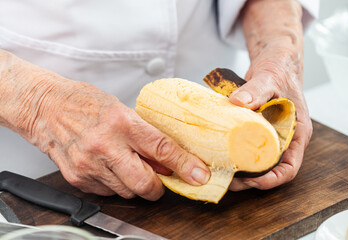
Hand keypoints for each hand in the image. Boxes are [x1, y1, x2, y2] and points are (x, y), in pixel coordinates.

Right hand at [0, 51, 209, 200]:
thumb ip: (144, 135)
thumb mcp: (121, 110)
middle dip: (157, 188)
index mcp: (121, 122)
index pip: (162, 149)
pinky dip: (114, 184)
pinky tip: (108, 168)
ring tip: (126, 165)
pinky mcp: (77, 177)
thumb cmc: (83, 103)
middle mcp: (105, 145)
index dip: (185, 166)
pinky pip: (107, 193)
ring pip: (127, 192)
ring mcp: (89, 164)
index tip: (198, 175)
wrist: (45, 107)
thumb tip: (165, 159)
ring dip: (134, 184)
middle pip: (145, 183)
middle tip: (159, 180)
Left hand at [228, 42, 312, 190]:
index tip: (251, 181)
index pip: (289, 167)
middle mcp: (284, 138)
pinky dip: (233, 152)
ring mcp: (269, 135)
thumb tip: (238, 103)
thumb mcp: (270, 78)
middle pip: (269, 169)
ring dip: (238, 168)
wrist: (273, 60)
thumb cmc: (280, 69)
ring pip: (255, 160)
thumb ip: (256, 90)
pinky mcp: (255, 129)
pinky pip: (245, 146)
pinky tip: (217, 152)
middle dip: (249, 178)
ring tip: (219, 168)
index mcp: (297, 133)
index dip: (271, 179)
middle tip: (227, 176)